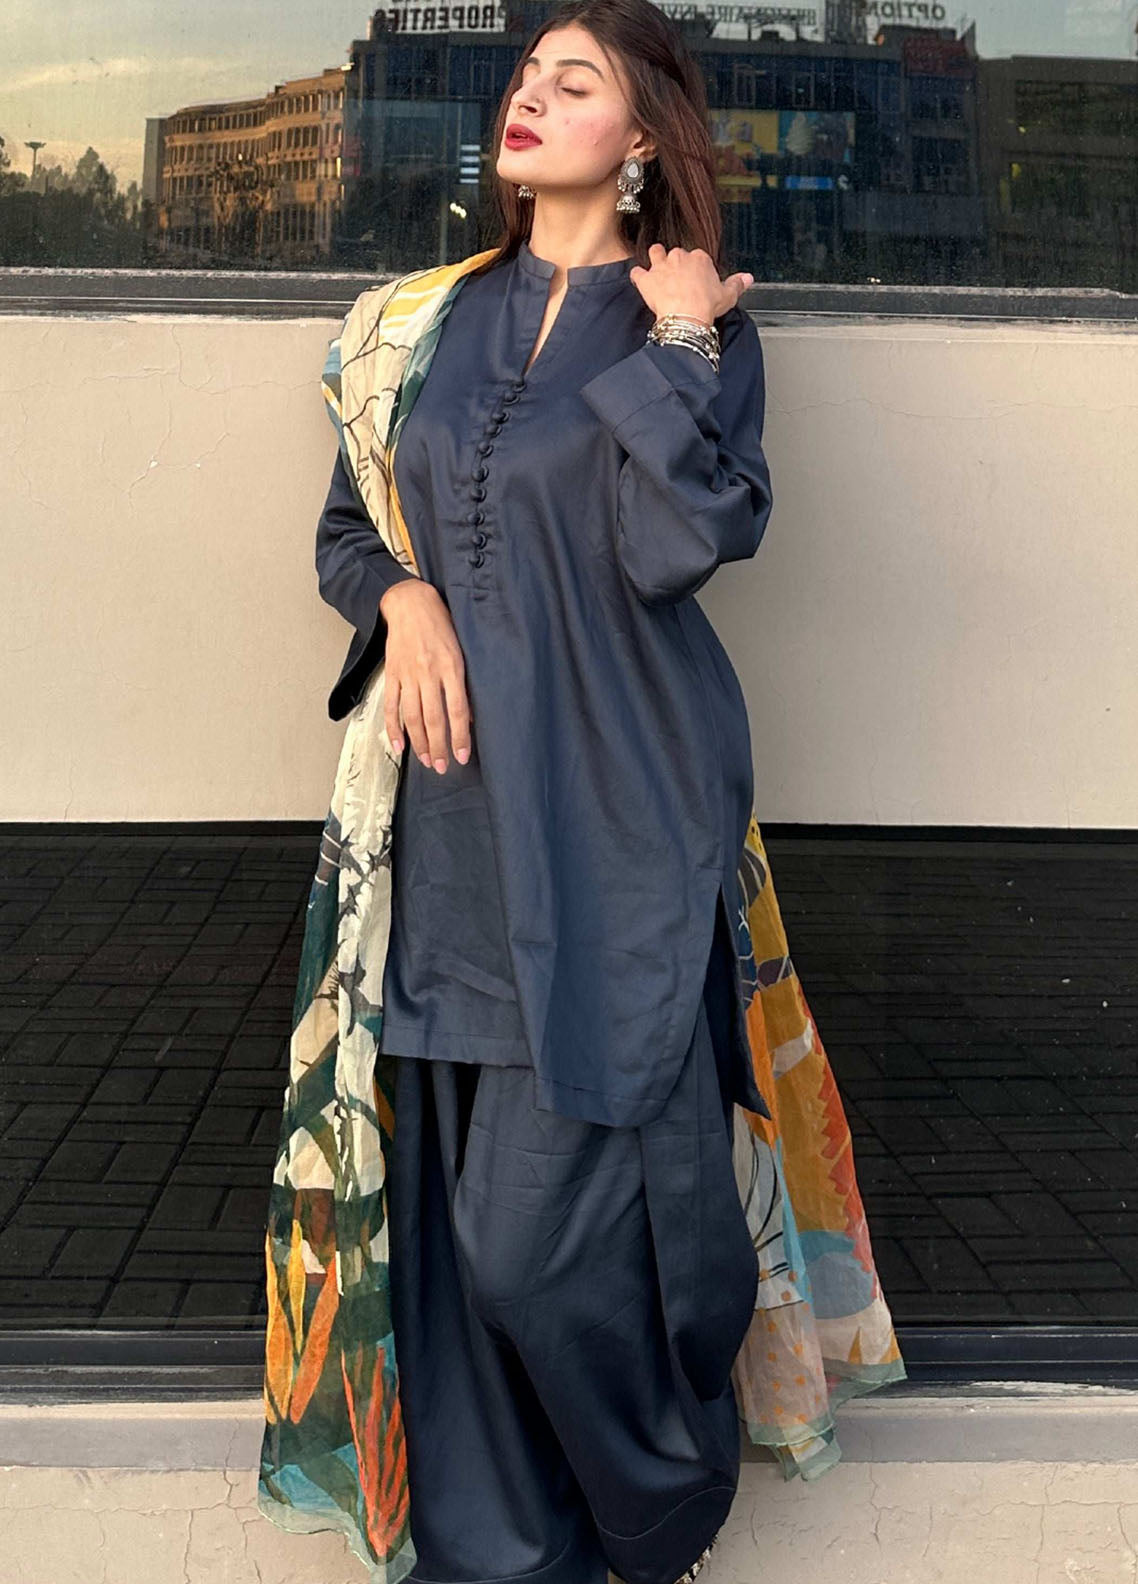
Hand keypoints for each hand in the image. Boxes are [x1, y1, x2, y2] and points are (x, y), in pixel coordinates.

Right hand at [379, 581, 472, 771]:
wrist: (410, 602)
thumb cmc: (441, 624)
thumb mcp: (461, 649)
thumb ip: (464, 681)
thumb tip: (468, 715)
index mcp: (451, 666)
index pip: (457, 710)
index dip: (459, 736)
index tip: (462, 756)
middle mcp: (429, 672)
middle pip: (433, 718)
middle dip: (438, 747)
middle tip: (441, 767)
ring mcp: (408, 674)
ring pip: (412, 716)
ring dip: (418, 742)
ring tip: (425, 760)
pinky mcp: (392, 673)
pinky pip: (392, 705)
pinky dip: (393, 728)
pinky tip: (399, 745)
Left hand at [628, 244, 753, 327]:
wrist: (687, 317)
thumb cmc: (706, 306)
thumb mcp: (728, 295)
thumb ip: (737, 284)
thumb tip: (748, 278)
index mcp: (700, 259)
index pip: (697, 257)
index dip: (696, 269)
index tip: (696, 280)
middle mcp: (679, 257)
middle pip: (676, 254)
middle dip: (676, 264)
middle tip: (678, 280)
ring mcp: (661, 267)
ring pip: (655, 252)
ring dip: (655, 258)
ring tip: (657, 269)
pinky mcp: (647, 280)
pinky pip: (637, 272)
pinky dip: (637, 276)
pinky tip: (640, 281)